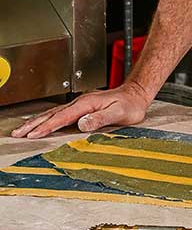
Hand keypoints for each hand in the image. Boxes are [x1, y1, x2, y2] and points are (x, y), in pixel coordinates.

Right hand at [10, 79, 152, 139]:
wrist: (136, 94)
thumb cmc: (130, 105)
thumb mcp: (119, 113)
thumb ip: (101, 118)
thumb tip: (82, 123)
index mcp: (86, 104)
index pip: (62, 117)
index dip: (47, 127)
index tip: (33, 135)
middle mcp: (80, 102)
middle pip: (52, 114)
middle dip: (34, 124)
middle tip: (17, 133)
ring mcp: (80, 104)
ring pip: (53, 113)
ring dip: (36, 121)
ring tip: (22, 130)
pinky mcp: (81, 107)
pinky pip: (58, 113)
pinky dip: (46, 118)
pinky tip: (40, 123)